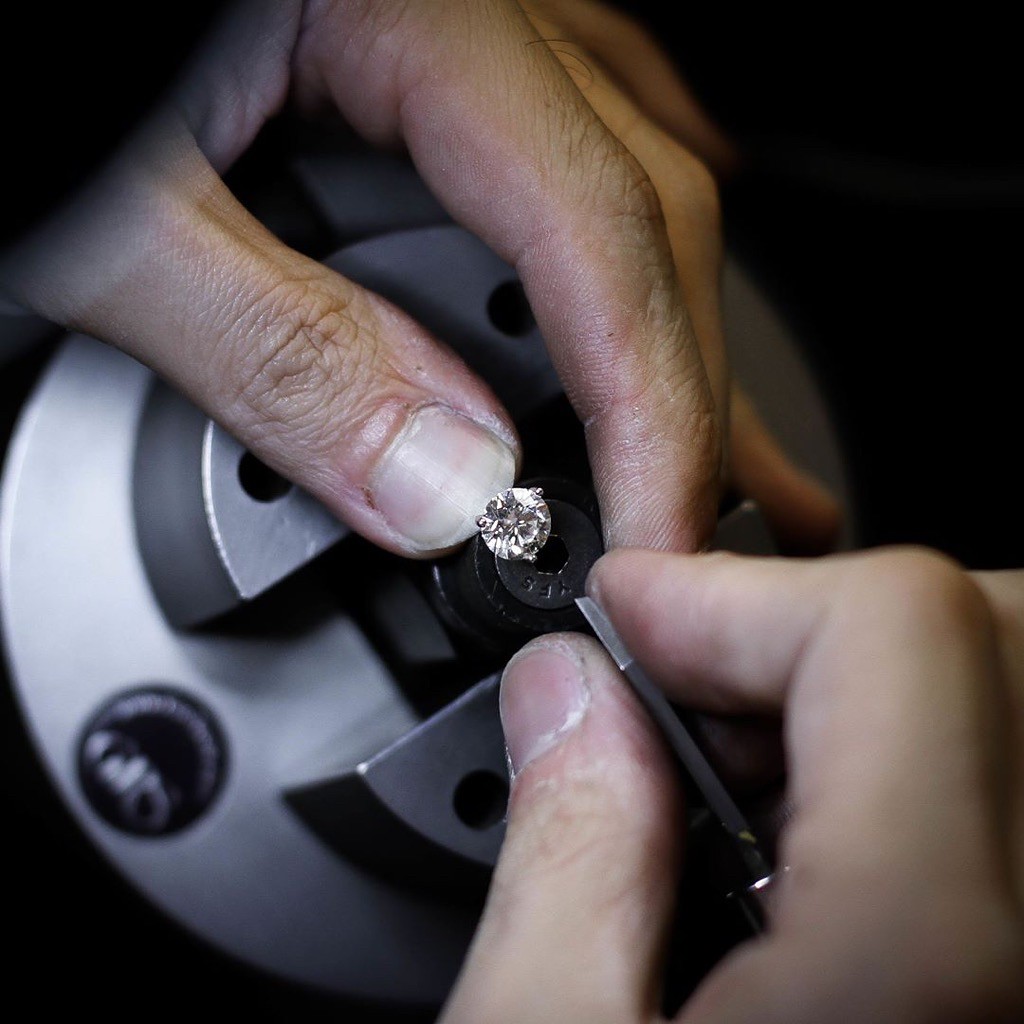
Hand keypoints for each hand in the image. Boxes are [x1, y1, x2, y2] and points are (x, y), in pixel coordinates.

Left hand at [0, 0, 835, 556]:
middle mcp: (472, 15)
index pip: (596, 228)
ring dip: (657, 359)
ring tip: (689, 471)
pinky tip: (625, 334)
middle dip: (675, 402)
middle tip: (675, 537)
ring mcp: (466, 40)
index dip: (651, 408)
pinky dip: (601, 288)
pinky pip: (565, 179)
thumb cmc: (35, 79)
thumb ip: (275, 350)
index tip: (655, 540)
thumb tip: (440, 481)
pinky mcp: (431, 77)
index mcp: (412, 5)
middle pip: (643, 221)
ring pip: (625, 203)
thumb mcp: (108, 217)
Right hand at [443, 547, 1023, 1021]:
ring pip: (1006, 695)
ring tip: (732, 785)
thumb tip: (571, 692)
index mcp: (924, 963)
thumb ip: (561, 851)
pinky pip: (1000, 788)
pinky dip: (896, 756)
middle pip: (990, 633)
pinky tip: (799, 849)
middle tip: (685, 689)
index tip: (632, 613)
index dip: (732, 586)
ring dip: (855, 685)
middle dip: (807, 618)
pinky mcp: (1018, 978)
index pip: (900, 628)